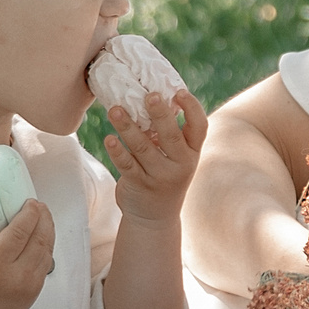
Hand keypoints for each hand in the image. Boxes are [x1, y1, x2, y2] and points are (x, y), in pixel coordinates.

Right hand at [0, 194, 53, 308]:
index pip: (20, 232)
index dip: (29, 214)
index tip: (30, 201)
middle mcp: (16, 276)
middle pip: (39, 239)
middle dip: (43, 218)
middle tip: (39, 205)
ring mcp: (30, 285)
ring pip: (47, 250)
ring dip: (48, 230)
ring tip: (42, 217)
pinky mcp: (37, 290)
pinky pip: (47, 262)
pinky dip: (46, 246)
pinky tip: (41, 235)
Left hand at [103, 87, 208, 223]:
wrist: (155, 217)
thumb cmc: (164, 174)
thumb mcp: (174, 157)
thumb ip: (167, 132)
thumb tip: (149, 95)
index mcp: (192, 152)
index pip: (199, 127)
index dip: (192, 108)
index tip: (179, 92)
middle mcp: (180, 165)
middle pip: (171, 135)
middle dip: (160, 114)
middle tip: (150, 94)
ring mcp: (160, 177)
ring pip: (143, 148)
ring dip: (128, 127)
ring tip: (115, 109)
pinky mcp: (139, 185)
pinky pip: (127, 165)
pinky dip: (117, 151)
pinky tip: (109, 139)